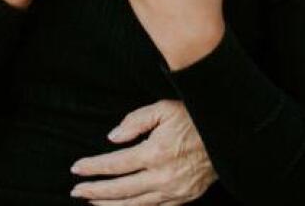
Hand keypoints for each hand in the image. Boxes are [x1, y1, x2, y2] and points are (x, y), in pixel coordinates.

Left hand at [70, 100, 215, 204]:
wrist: (229, 136)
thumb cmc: (195, 117)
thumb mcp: (164, 108)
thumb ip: (135, 121)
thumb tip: (113, 138)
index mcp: (155, 152)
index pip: (115, 164)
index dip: (93, 167)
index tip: (76, 168)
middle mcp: (162, 177)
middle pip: (120, 189)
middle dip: (95, 190)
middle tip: (76, 190)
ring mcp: (173, 191)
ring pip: (134, 204)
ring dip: (111, 204)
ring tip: (93, 201)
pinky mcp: (184, 198)